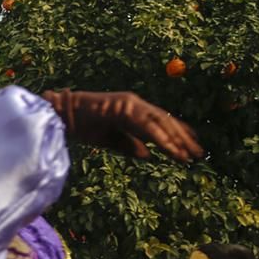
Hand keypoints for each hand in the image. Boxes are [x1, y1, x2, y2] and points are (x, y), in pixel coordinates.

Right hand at [41, 89, 203, 161]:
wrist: (59, 114)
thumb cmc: (80, 126)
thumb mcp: (109, 139)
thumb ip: (128, 145)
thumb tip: (149, 155)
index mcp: (132, 110)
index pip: (161, 121)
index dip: (178, 133)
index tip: (191, 147)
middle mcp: (135, 103)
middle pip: (166, 120)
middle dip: (183, 138)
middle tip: (198, 153)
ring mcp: (130, 103)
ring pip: (161, 122)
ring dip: (176, 140)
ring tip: (188, 155)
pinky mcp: (124, 107)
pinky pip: (148, 125)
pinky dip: (161, 137)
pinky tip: (172, 149)